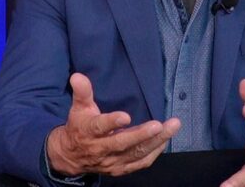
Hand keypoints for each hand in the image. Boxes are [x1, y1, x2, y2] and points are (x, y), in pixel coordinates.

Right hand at [46, 73, 180, 176]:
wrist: (71, 157)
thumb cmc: (79, 127)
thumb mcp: (79, 107)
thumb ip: (82, 92)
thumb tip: (77, 76)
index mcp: (89, 131)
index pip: (99, 127)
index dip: (112, 122)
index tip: (126, 116)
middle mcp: (101, 148)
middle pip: (122, 143)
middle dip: (142, 134)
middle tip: (159, 125)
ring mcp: (112, 161)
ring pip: (136, 153)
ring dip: (156, 141)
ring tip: (172, 126)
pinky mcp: (121, 168)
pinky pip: (141, 162)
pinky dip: (155, 152)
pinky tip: (165, 140)